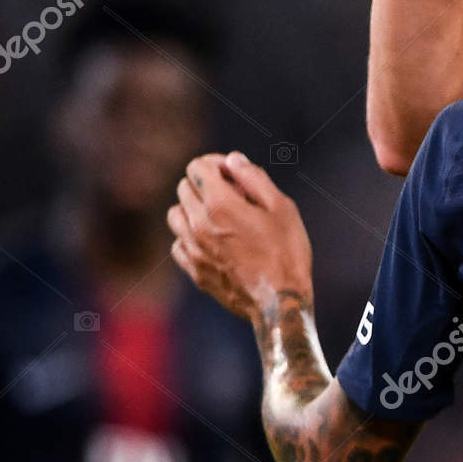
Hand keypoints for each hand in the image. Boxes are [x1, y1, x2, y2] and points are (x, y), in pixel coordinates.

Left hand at [167, 152, 312, 323]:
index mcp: (221, 205)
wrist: (279, 302)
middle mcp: (199, 224)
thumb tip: (233, 160)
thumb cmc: (287, 252)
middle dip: (206, 184)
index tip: (234, 173)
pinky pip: (178, 243)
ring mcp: (192, 249)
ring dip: (193, 208)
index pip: (197, 167)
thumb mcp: (282, 208)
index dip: (216, 163)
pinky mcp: (193, 270)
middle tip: (235, 195)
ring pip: (175, 214)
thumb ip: (254, 178)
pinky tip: (214, 241)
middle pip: (184, 188)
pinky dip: (191, 236)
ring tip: (220, 217)